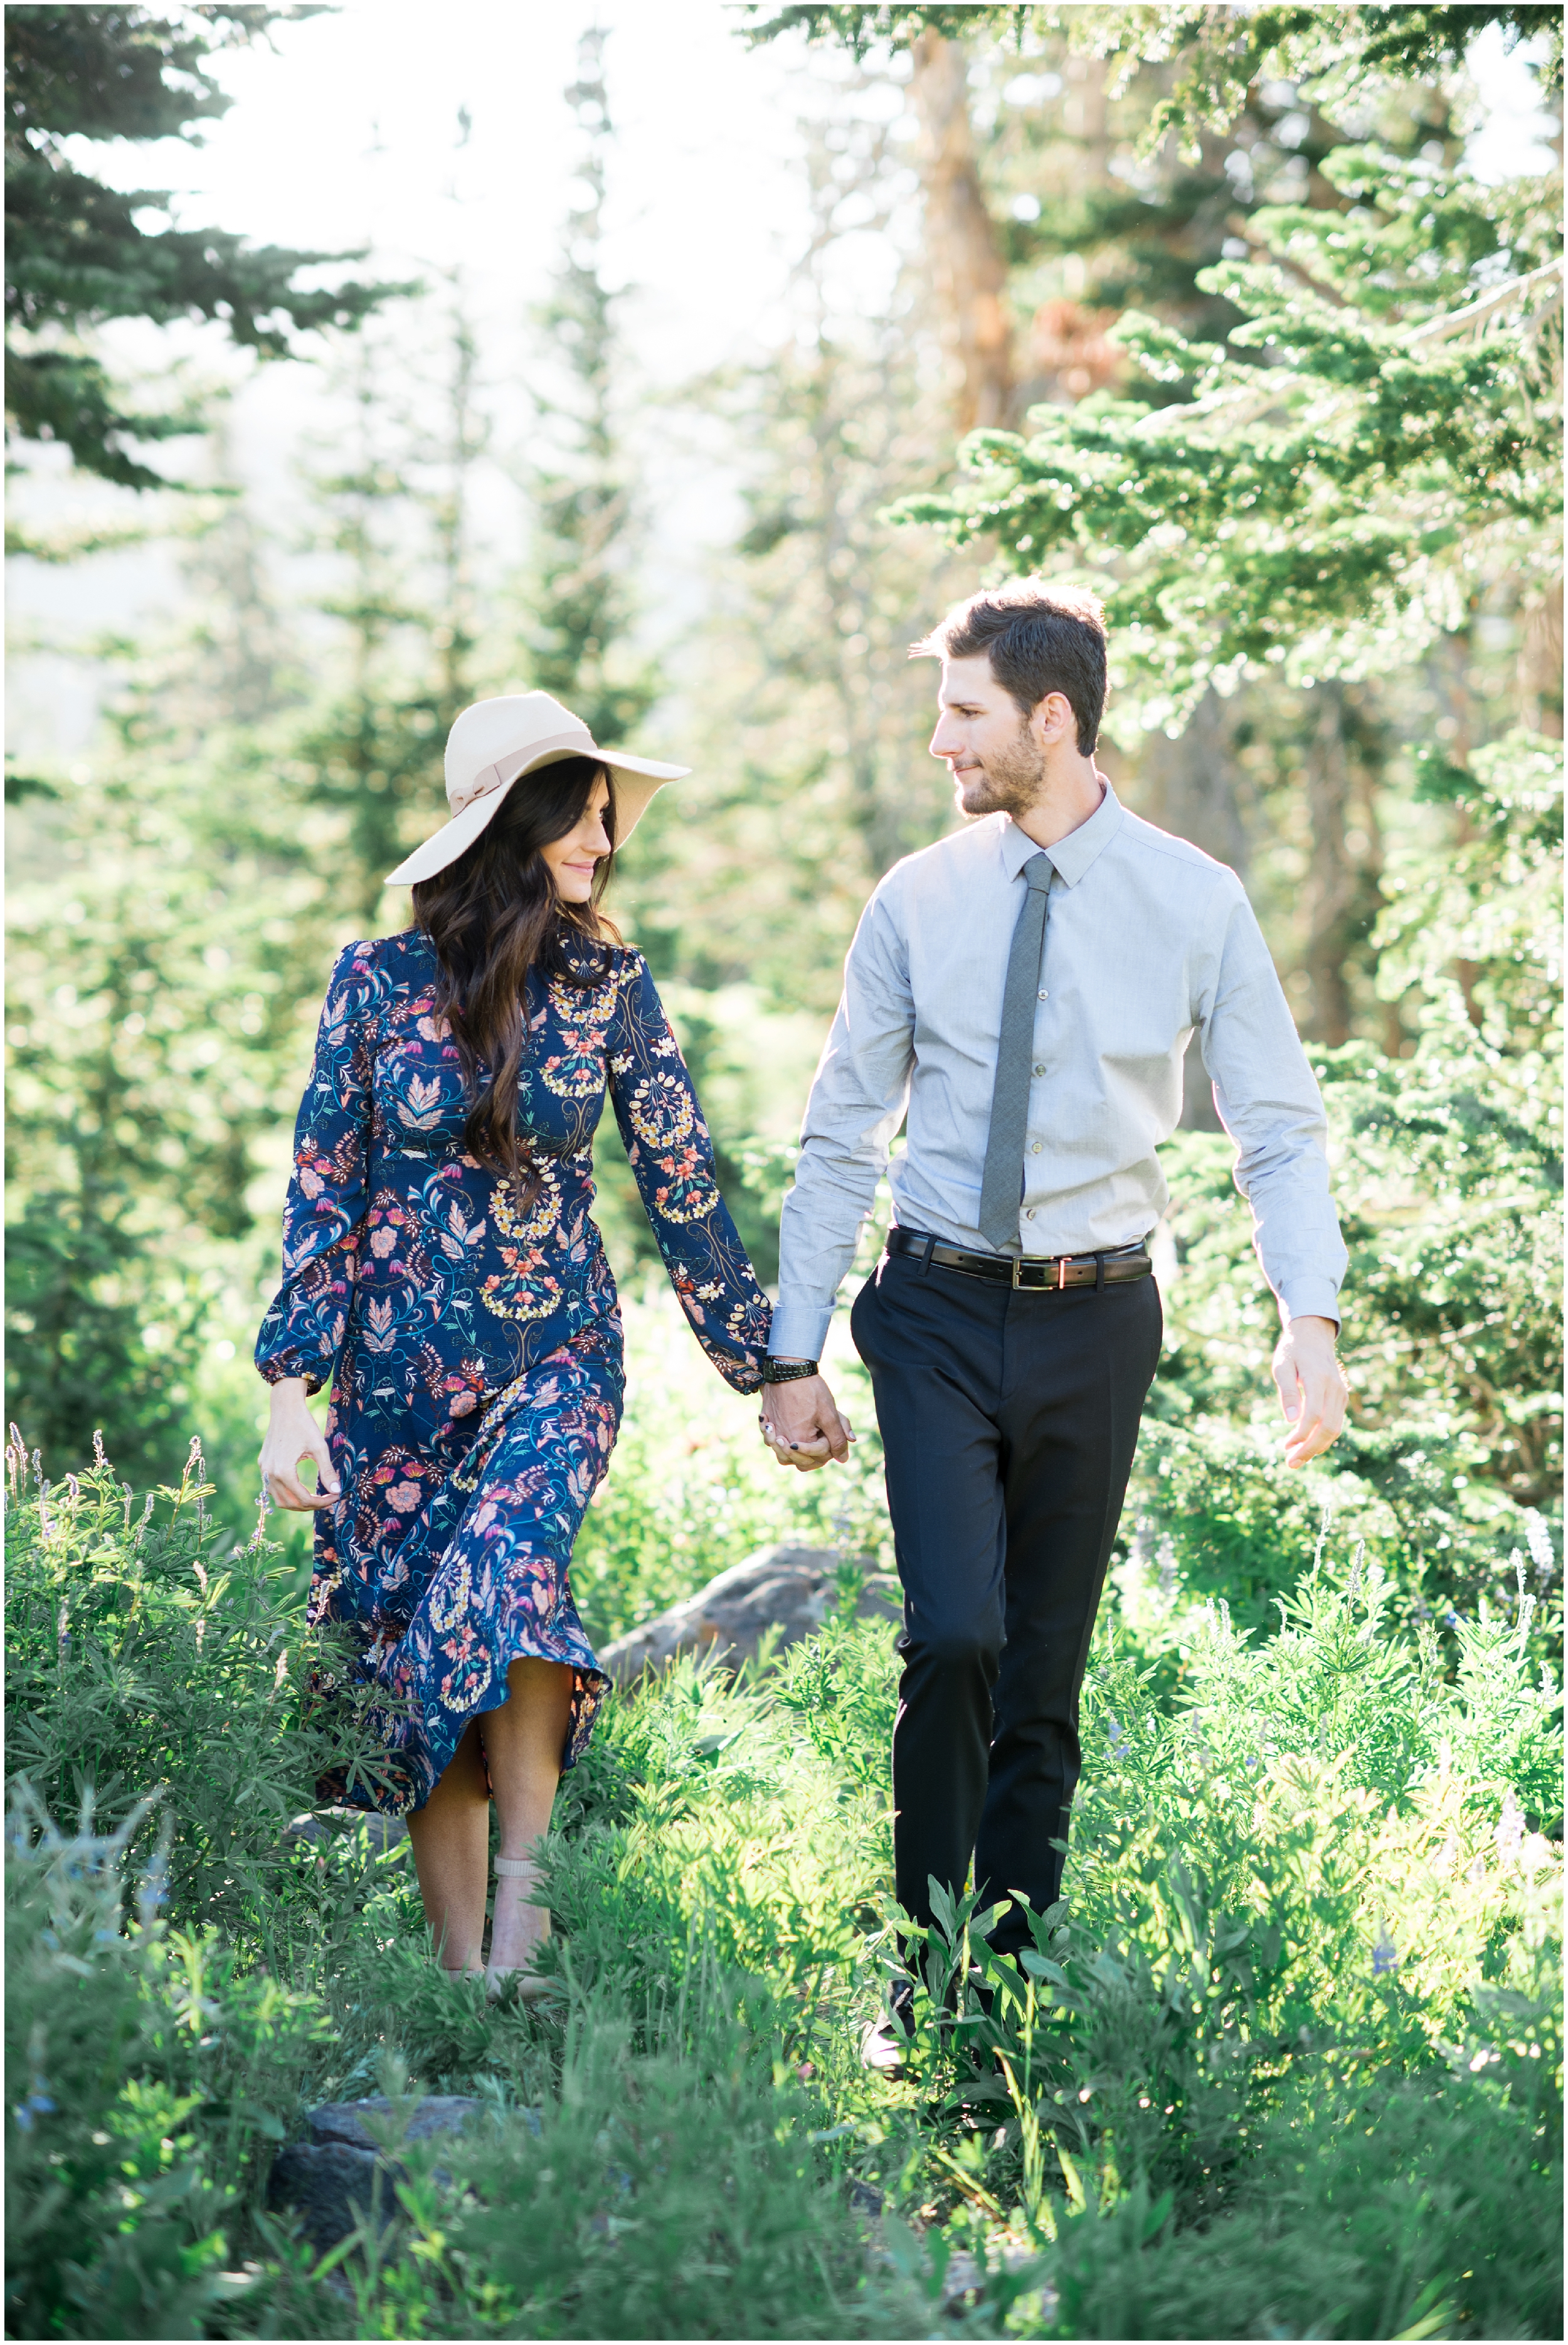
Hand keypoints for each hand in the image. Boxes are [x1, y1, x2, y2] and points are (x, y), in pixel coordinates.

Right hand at [260, 1376, 340, 1510]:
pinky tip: (301, 1489)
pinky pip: (273, 1489)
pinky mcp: (263, 1465)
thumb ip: (327, 1472)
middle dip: (310, 1505)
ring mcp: (264, 1470)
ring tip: (316, 1498)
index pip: (304, 1499)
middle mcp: (270, 1474)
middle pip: (290, 1503)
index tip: (336, 1496)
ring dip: (297, 1503)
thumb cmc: (304, 1425)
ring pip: (279, 1500)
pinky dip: (287, 1494)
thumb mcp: (319, 1448)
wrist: (285, 1408)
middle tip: (328, 1499)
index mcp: (284, 1472)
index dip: (322, 1502)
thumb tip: (337, 1491)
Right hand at [759, 1367, 855, 1473]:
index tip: (831, 1433)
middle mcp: (781, 1439)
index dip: (829, 1449)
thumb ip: (838, 1439)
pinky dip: (780, 1439)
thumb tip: (843, 1459)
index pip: (817, 1458)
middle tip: (820, 1437)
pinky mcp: (765, 1419)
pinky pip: (771, 1439)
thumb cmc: (811, 1391)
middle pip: (798, 1462)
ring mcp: (771, 1430)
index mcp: (798, 1441)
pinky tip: (788, 1429)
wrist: (790, 1368)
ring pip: (782, 1454)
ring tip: (803, 1439)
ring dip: (794, 1451)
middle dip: (812, 1454)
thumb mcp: (830, 1415)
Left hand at [1272, 1316, 1346, 1468]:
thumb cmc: (1292, 1351)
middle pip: (1328, 1427)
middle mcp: (1334, 1388)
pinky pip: (1335, 1423)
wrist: (1313, 1336)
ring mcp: (1341, 1394)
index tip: (1286, 1447)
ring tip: (1295, 1458)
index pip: (1314, 1415)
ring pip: (1334, 1428)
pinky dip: (1321, 1437)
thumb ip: (1287, 1392)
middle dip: (1310, 1449)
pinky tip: (1304, 1444)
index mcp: (1318, 1379)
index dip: (1301, 1435)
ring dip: (1316, 1447)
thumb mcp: (1282, 1366)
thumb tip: (1291, 1421)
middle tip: (1291, 1463)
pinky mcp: (1341, 1397)